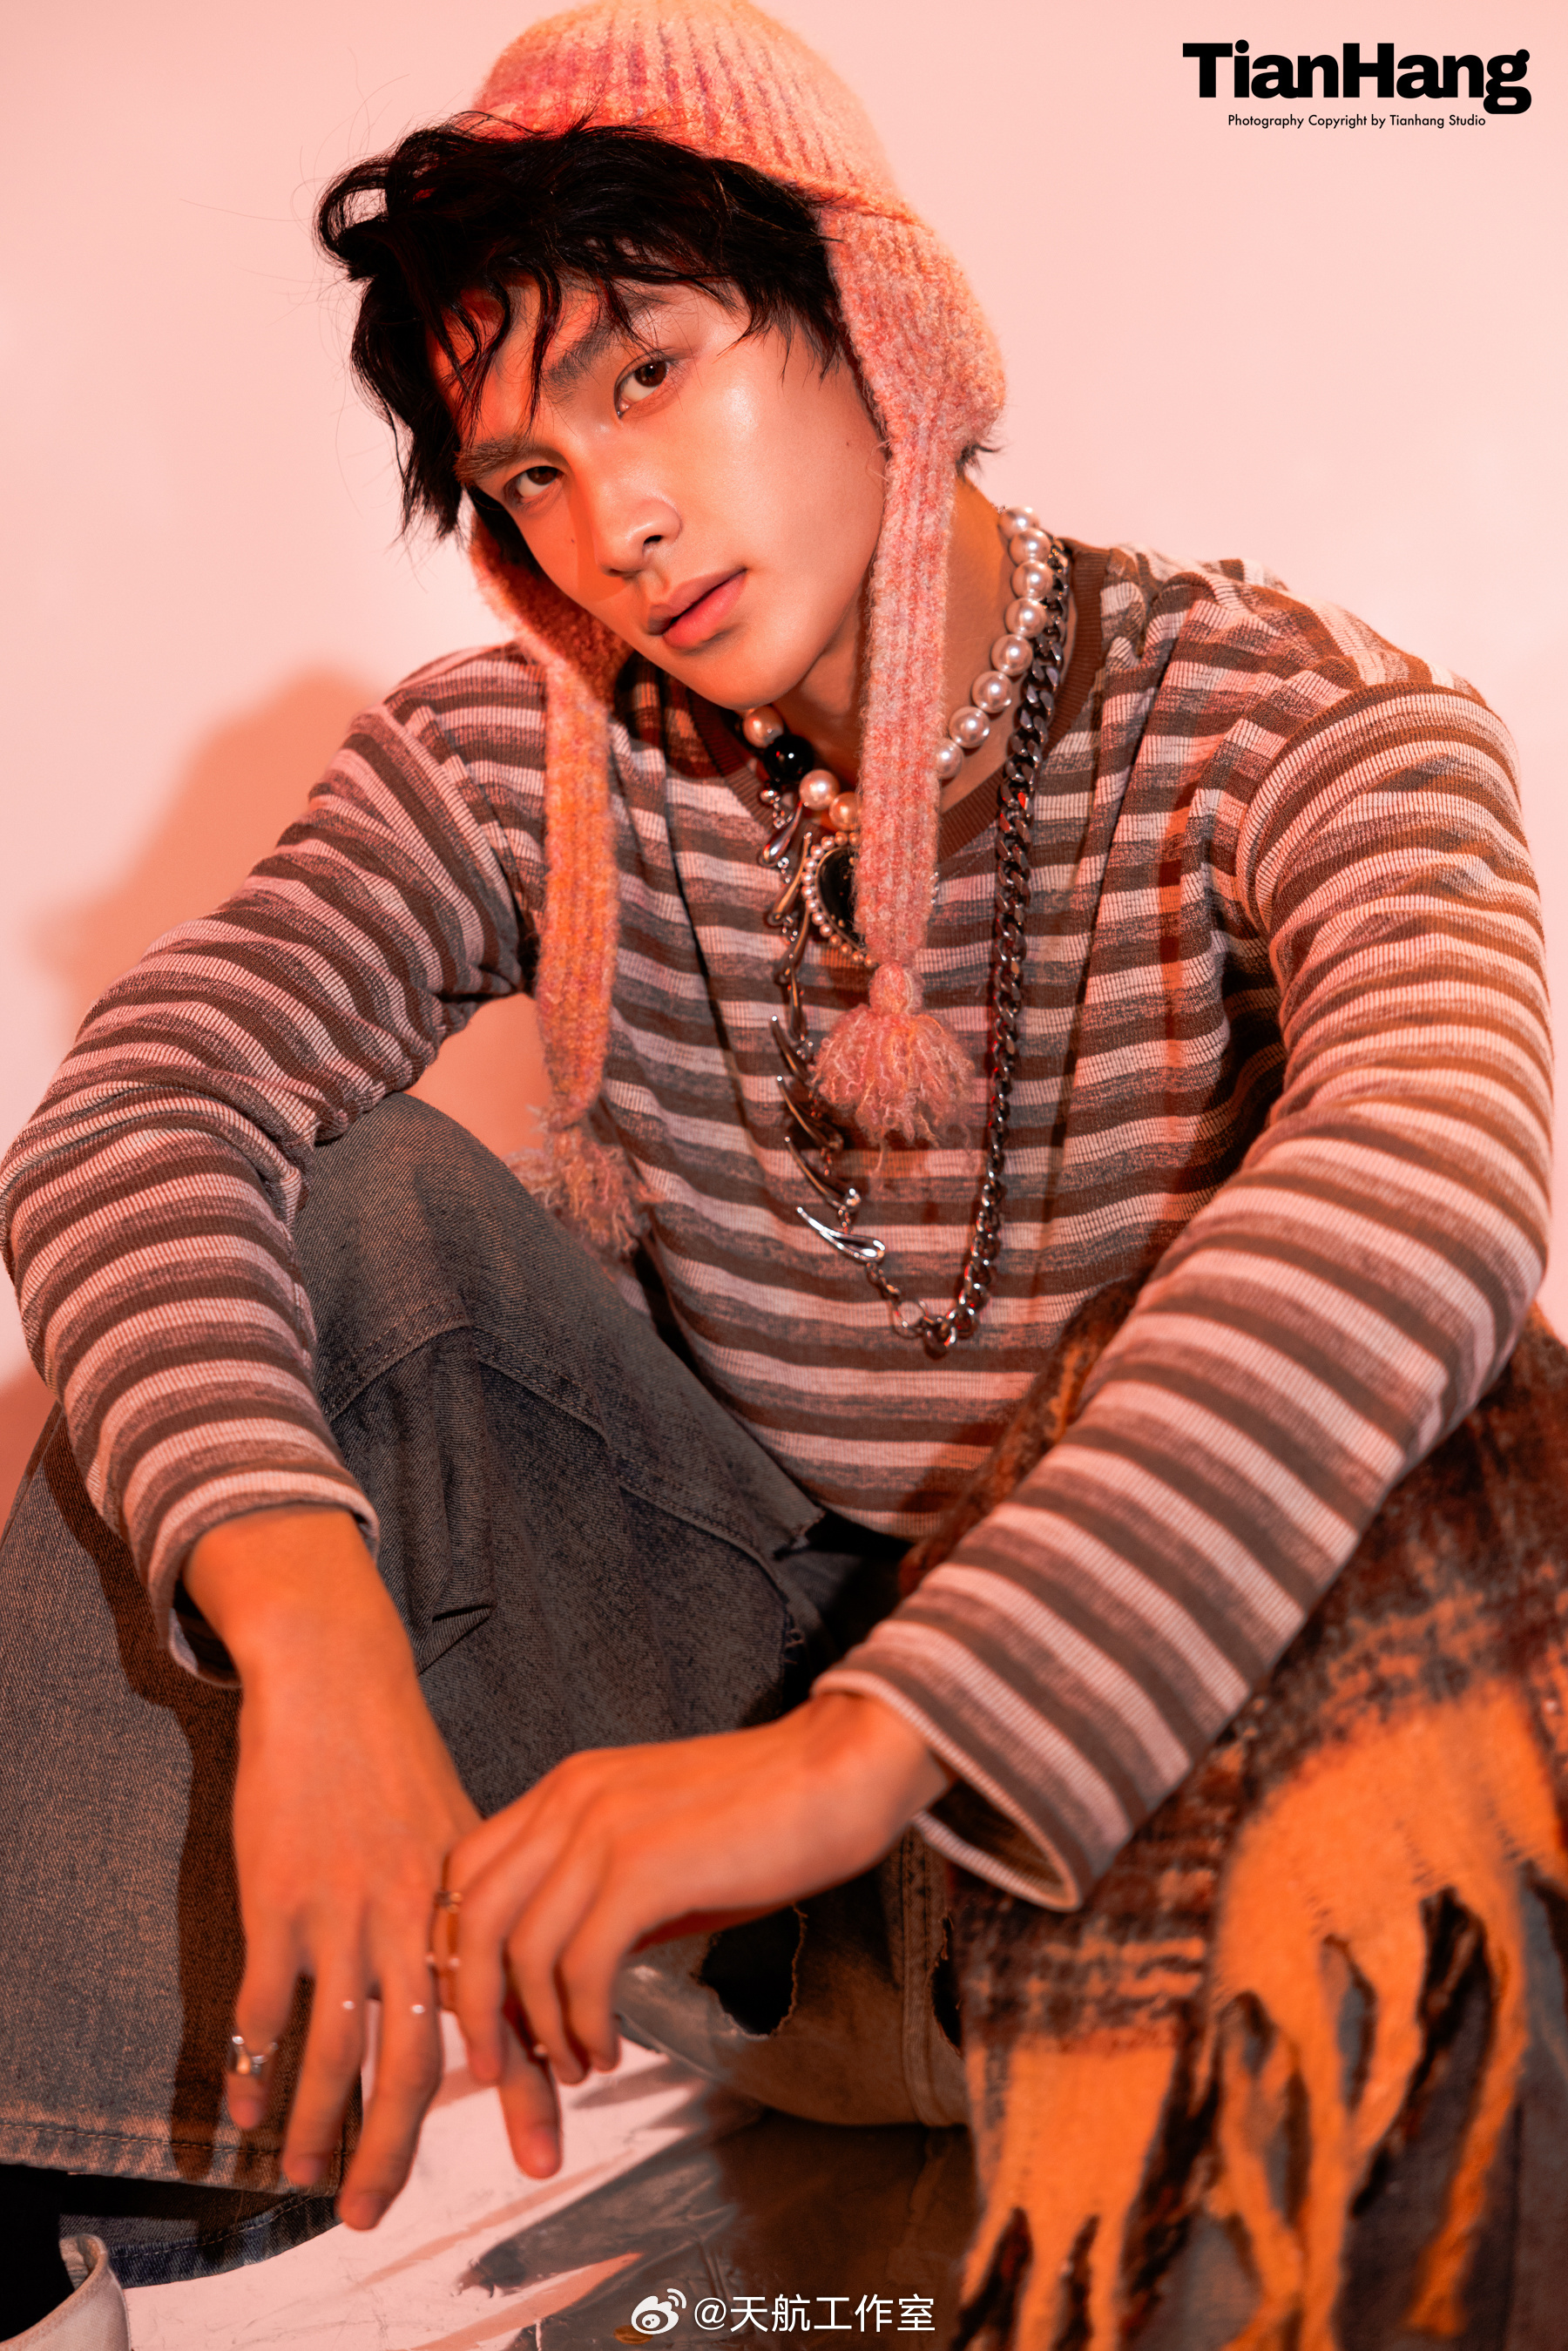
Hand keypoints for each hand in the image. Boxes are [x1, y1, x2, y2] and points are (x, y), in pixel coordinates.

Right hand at [184, 1506, 491, 2227]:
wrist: (338, 1680)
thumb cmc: (397, 1759)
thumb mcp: (461, 1829)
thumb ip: (480, 1910)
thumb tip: (508, 1987)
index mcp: (469, 1902)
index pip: (506, 2014)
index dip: (530, 2088)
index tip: (546, 2155)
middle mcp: (413, 1918)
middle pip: (419, 2056)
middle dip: (400, 2145)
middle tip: (378, 2213)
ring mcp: (344, 1910)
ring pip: (335, 2047)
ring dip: (319, 2125)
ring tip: (306, 2181)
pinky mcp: (279, 1898)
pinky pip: (265, 2003)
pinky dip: (255, 2064)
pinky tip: (248, 2108)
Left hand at [443, 1692, 950, 2150]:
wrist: (839, 1770)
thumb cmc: (764, 1815)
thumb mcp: (657, 1846)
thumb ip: (599, 1895)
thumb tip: (561, 1979)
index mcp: (567, 1788)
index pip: (467, 1872)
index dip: (464, 1953)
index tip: (489, 2014)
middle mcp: (570, 1800)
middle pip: (474, 1915)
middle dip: (476, 2007)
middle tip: (503, 2068)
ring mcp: (603, 1831)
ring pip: (522, 1951)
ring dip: (540, 2030)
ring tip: (576, 2066)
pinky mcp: (645, 1868)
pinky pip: (581, 1967)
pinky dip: (584, 2024)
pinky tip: (608, 2048)